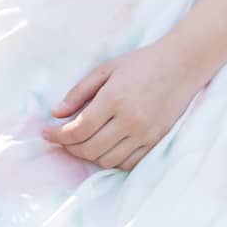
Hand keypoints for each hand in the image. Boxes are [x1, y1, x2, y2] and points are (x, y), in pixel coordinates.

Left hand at [40, 37, 202, 172]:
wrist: (181, 66)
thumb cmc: (141, 63)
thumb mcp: (106, 69)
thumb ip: (79, 92)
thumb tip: (56, 114)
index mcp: (114, 99)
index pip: (78, 129)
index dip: (57, 135)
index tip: (46, 132)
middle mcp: (129, 120)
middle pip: (90, 149)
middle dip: (69, 147)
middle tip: (61, 138)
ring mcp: (144, 134)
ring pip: (107, 160)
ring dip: (89, 155)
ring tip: (81, 142)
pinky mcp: (155, 142)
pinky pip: (126, 163)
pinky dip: (111, 159)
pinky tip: (105, 146)